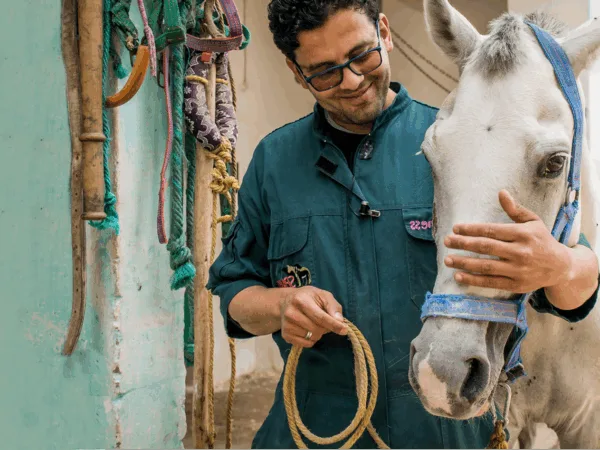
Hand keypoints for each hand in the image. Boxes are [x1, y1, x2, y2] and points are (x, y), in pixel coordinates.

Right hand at [280, 286, 347, 347]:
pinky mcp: (285, 335)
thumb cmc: (308, 297)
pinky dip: (311, 340)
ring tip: (314, 324)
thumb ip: (333, 306)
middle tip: (325, 322)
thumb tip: (339, 321)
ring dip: (319, 334)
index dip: (334, 324)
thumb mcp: (322, 295)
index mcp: (301, 300)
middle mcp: (291, 313)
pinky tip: (308, 330)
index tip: (344, 330)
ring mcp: (287, 325)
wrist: (286, 301)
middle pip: (317, 329)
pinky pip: (306, 344)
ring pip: (312, 337)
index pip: (320, 317)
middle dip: (326, 328)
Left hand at [443, 190, 573, 292]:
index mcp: (523, 234)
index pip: (491, 231)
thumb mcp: (533, 221)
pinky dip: (473, 280)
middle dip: (463, 244)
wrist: (561, 267)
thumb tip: (501, 192)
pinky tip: (458, 276)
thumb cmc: (542, 240)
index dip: (471, 230)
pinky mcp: (516, 285)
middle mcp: (520, 252)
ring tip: (447, 259)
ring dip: (464, 263)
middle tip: (446, 241)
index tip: (455, 229)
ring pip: (485, 266)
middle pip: (485, 247)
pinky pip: (491, 282)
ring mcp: (518, 270)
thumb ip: (515, 209)